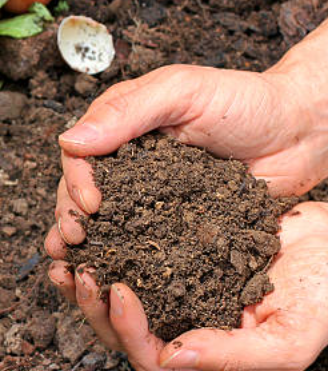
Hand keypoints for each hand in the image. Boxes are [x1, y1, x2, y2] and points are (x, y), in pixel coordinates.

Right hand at [46, 63, 327, 255]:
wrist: (301, 133)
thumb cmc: (245, 101)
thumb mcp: (182, 92)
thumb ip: (127, 112)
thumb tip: (69, 140)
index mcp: (121, 127)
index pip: (80, 155)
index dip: (76, 180)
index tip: (90, 204)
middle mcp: (128, 163)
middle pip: (82, 192)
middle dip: (71, 216)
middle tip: (75, 240)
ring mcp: (150, 196)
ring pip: (106, 221)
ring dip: (87, 243)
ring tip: (77, 266)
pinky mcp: (174, 224)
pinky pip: (143, 243)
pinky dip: (124, 260)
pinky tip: (112, 277)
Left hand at [48, 202, 327, 370]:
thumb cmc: (323, 295)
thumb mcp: (289, 336)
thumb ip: (233, 355)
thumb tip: (170, 355)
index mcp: (209, 362)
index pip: (152, 358)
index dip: (128, 330)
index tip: (117, 290)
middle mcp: (185, 332)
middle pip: (123, 333)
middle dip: (94, 306)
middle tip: (79, 271)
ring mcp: (177, 296)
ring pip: (118, 299)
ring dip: (87, 281)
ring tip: (66, 255)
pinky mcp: (172, 261)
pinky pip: (129, 260)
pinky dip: (106, 249)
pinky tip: (90, 232)